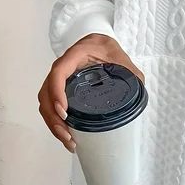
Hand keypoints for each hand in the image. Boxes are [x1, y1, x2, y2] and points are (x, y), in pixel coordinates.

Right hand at [38, 34, 143, 152]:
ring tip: (68, 140)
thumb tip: (139, 92)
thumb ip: (132, 74)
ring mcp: (58, 79)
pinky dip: (54, 121)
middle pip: (46, 93)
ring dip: (52, 123)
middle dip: (54, 117)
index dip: (57, 92)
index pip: (59, 72)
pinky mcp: (60, 89)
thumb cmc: (107, 49)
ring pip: (45, 102)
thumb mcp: (121, 58)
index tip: (64, 112)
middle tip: (68, 135)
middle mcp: (62, 67)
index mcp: (76, 55)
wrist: (99, 44)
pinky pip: (50, 105)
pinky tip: (66, 134)